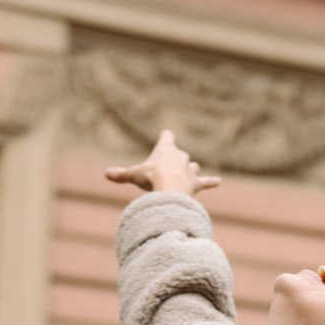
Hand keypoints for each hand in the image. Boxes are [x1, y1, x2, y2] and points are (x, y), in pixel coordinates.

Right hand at [105, 128, 220, 197]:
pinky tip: (219, 182)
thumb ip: (121, 175)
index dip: (165, 137)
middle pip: (180, 154)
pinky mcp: (196, 184)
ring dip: (190, 170)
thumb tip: (106, 173)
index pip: (167, 137)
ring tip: (187, 175)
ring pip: (192, 167)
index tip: (166, 135)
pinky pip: (205, 182)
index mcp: (165, 149)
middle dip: (175, 160)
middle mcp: (180, 156)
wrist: (170, 189)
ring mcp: (189, 170)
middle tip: (166, 169)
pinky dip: (211, 182)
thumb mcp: (133, 175)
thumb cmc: (151, 178)